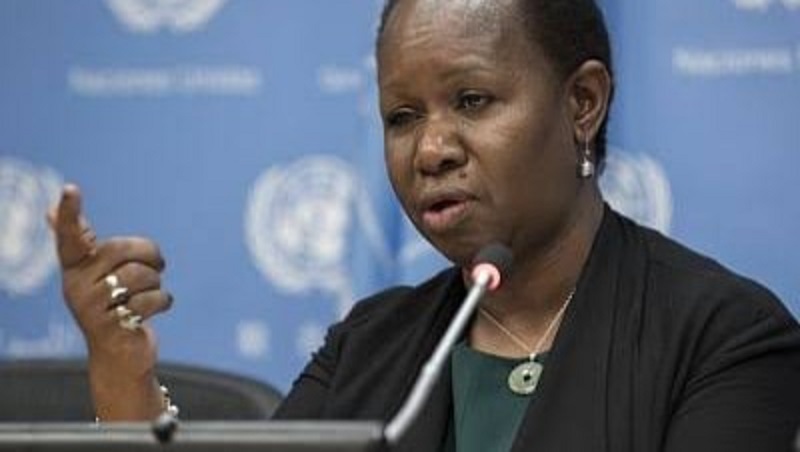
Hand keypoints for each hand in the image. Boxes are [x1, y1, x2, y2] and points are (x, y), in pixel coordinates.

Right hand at [48, 184, 171, 419]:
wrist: (119, 357)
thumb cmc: (112, 306)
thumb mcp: (96, 275)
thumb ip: (79, 244)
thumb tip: (49, 212)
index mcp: (75, 268)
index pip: (69, 236)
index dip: (70, 213)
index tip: (71, 189)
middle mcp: (76, 286)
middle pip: (120, 249)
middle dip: (150, 255)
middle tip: (158, 266)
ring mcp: (90, 309)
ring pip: (138, 275)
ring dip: (157, 283)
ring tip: (149, 294)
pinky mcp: (110, 328)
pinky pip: (149, 300)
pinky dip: (163, 302)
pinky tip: (158, 308)